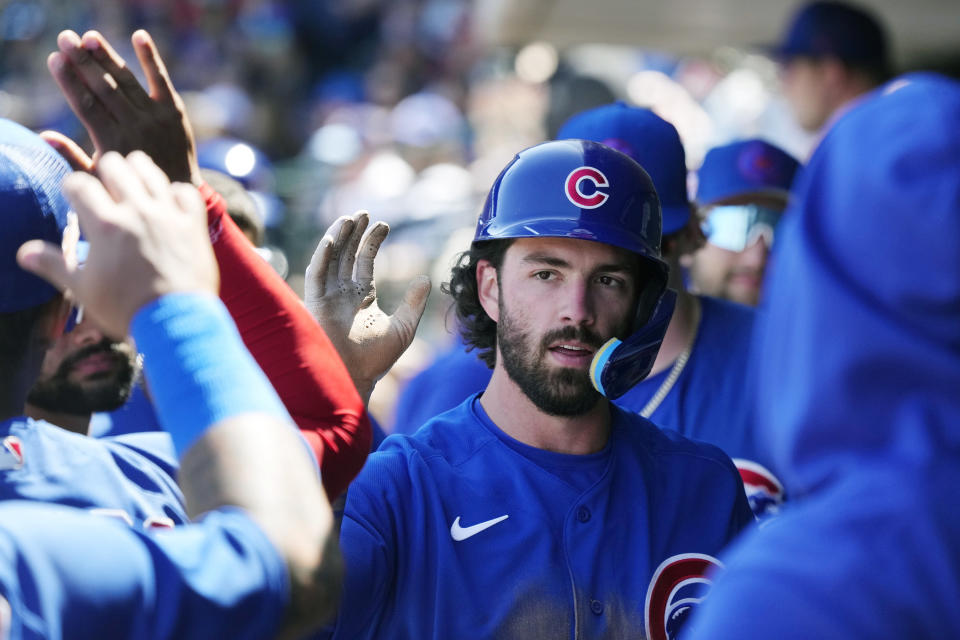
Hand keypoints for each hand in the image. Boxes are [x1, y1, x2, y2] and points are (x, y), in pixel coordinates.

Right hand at [16, 151, 217, 338]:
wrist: (176, 322)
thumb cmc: (126, 309)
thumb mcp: (83, 289)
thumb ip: (54, 265)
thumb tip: (24, 253)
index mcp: (105, 226)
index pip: (79, 184)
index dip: (73, 186)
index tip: (75, 196)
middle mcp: (137, 212)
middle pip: (115, 165)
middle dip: (105, 171)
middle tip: (107, 188)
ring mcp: (168, 215)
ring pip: (150, 170)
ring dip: (139, 172)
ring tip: (134, 185)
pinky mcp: (193, 224)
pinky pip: (185, 190)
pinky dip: (176, 192)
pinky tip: (169, 203)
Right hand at [45, 29, 200, 184]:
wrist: (177, 189)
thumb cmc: (130, 183)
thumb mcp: (98, 178)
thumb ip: (72, 157)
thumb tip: (46, 136)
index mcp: (112, 143)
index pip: (86, 105)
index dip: (70, 81)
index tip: (55, 59)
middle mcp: (134, 127)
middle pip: (104, 88)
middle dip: (83, 61)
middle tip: (65, 38)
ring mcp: (156, 117)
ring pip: (127, 81)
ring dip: (108, 57)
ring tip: (89, 37)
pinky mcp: (174, 111)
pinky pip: (160, 80)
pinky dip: (151, 58)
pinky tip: (139, 36)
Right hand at [304, 211, 430, 403]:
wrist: (356, 379)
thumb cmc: (376, 360)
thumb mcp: (404, 327)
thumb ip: (414, 302)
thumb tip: (426, 278)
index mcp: (361, 296)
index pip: (363, 261)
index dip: (372, 241)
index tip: (384, 224)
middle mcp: (341, 293)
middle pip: (345, 254)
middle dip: (353, 232)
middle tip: (364, 213)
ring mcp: (327, 297)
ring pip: (330, 259)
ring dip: (338, 237)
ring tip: (350, 218)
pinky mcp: (315, 304)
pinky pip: (316, 275)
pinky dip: (323, 256)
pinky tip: (333, 239)